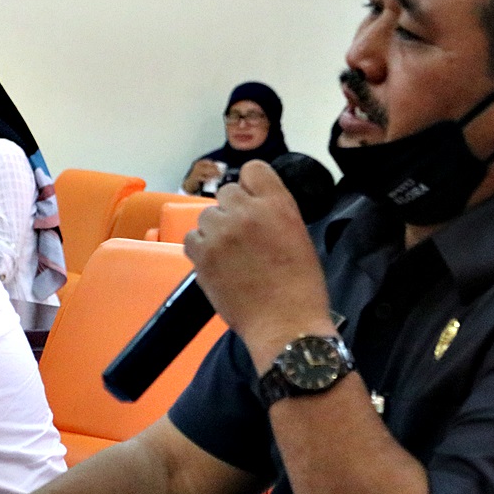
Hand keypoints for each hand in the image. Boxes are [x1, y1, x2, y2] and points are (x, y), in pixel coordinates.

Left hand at [183, 160, 334, 369]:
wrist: (285, 324)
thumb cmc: (301, 284)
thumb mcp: (298, 234)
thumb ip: (274, 212)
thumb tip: (253, 205)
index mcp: (277, 204)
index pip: (253, 169)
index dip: (252, 186)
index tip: (254, 202)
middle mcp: (246, 212)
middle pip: (226, 192)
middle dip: (233, 210)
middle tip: (244, 236)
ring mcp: (220, 233)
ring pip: (207, 216)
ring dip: (216, 230)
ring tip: (231, 254)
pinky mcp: (201, 256)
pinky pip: (192, 238)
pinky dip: (202, 249)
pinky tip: (218, 264)